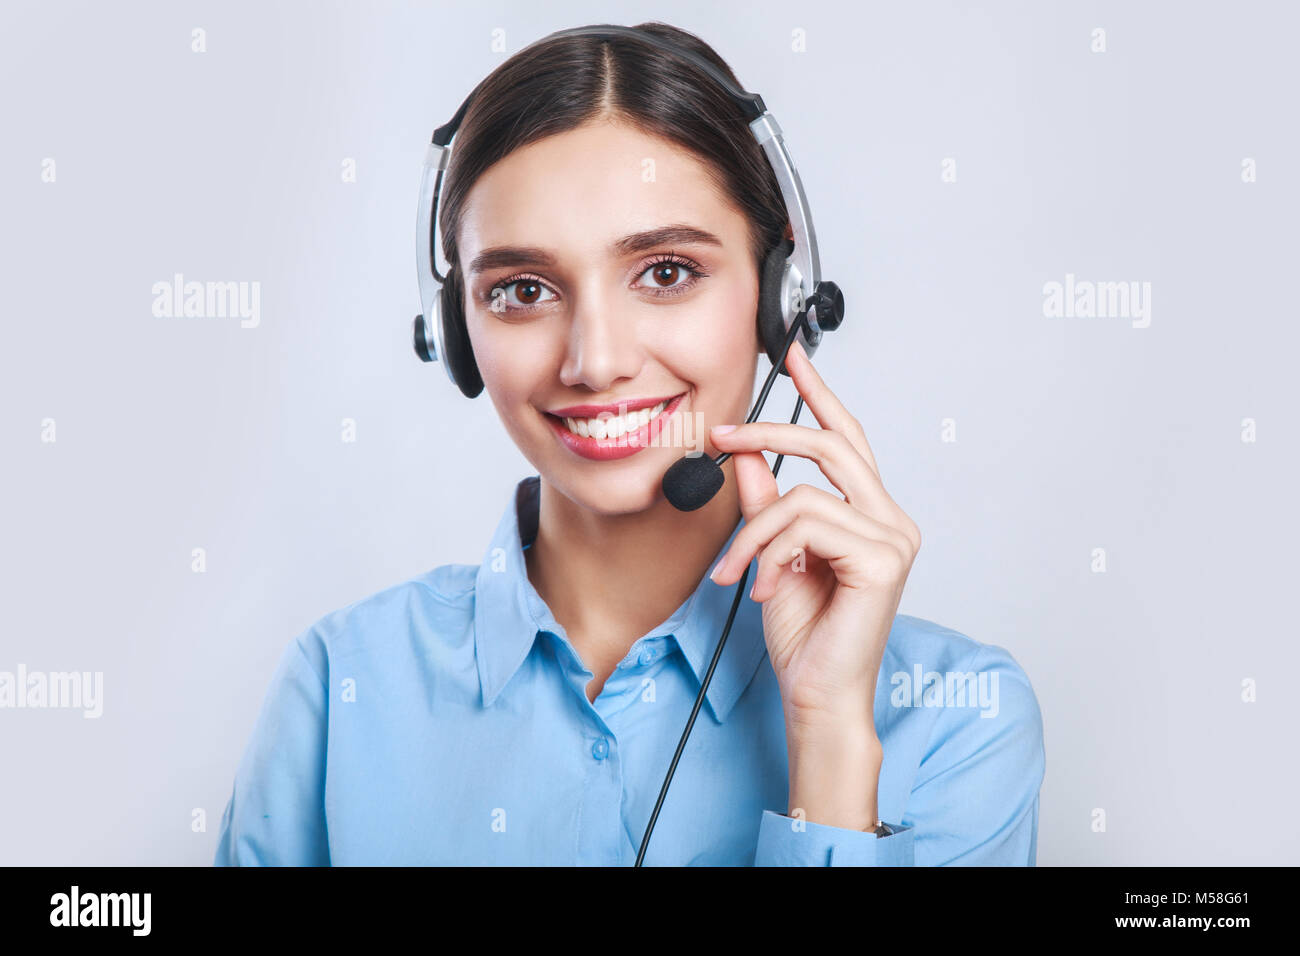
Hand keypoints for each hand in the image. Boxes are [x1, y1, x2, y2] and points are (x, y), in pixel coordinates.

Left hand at [708, 340, 920, 753]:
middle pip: (832, 445)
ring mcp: (893, 540)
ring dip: (753, 533)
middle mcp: (890, 522)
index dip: (819, 394)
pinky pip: (806, 525)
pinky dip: (768, 552)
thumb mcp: (769, 556)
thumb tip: (745, 458)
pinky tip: (761, 589)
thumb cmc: (804, 637)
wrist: (816, 696)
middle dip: (769, 433)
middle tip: (720, 436)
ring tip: (735, 573)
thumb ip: (764, 504)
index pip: (846, 440)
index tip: (792, 357)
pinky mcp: (883, 560)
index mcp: (870, 517)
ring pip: (804, 495)